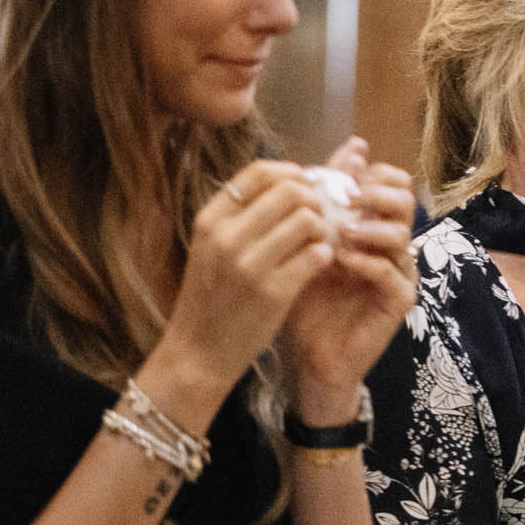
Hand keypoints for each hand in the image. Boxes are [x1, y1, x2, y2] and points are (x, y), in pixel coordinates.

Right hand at [152, 158, 339, 418]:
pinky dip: (326, 255)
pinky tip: (321, 263)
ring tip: (320, 242)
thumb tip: (292, 179)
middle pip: (291, 191)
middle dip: (315, 200)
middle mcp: (226, 237)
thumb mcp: (213, 247)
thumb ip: (244, 215)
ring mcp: (249, 265)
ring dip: (324, 228)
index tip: (307, 186)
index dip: (292, 173)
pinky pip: (317, 255)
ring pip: (309, 220)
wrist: (198, 352)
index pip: (260, 172)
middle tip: (322, 216)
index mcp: (210, 220)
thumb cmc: (213, 296)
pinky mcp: (273, 292)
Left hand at [277, 138, 418, 424]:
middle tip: (345, 199)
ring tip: (338, 232)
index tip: (338, 180)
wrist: (306, 353)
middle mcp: (392, 246)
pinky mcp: (399, 301)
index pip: (392, 183)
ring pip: (402, 235)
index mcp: (373, 225)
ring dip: (368, 228)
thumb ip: (315, 205)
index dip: (370, 174)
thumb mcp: (302, 244)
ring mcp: (399, 273)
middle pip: (405, 201)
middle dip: (375, 194)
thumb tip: (317, 164)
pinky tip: (337, 261)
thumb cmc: (302, 296)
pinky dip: (366, 262)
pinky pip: (393, 274)